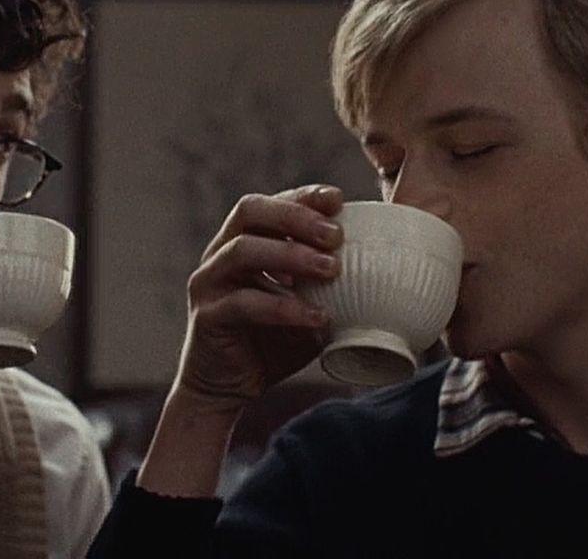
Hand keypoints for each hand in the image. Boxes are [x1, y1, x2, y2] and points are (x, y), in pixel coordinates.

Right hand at [175, 184, 343, 412]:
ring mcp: (209, 284)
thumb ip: (324, 285)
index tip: (338, 199)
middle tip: (336, 235)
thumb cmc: (269, 342)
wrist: (225, 390)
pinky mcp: (207, 317)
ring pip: (242, 250)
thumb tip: (380, 267)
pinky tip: (318, 317)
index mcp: (242, 242)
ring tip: (332, 269)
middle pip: (250, 211)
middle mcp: (220, 255)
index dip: (301, 196)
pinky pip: (244, 303)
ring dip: (290, 255)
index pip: (269, 204)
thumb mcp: (303, 306)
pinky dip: (285, 307)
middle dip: (295, 216)